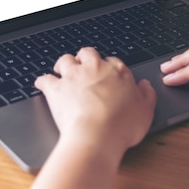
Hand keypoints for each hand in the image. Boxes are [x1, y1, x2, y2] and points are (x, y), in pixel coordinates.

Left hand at [35, 47, 155, 155]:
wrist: (97, 135)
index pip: (113, 61)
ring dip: (63, 63)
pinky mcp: (56, 88)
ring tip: (62, 69)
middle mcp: (95, 69)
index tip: (107, 74)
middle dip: (85, 57)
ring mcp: (74, 77)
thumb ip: (146, 96)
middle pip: (88, 53)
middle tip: (83, 65)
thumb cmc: (121, 126)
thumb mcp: (146, 112)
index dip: (108, 67)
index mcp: (117, 72)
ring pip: (66, 60)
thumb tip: (145, 86)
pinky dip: (42, 81)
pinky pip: (45, 79)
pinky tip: (42, 83)